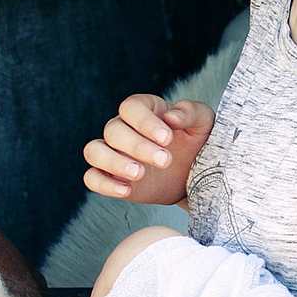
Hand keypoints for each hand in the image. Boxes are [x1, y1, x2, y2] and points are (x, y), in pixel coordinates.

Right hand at [83, 95, 214, 205]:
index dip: (146, 122)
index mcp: (145, 109)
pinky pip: (92, 178)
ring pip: (94, 151)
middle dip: (138, 146)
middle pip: (113, 130)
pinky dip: (104, 184)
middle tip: (166, 160)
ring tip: (140, 174)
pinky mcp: (111, 177)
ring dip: (114, 162)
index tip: (167, 138)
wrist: (194, 174)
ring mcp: (114, 152)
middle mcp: (124, 128)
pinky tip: (127, 190)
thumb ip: (191, 112)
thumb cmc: (197, 141)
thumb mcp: (204, 123)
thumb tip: (172, 116)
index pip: (131, 107)